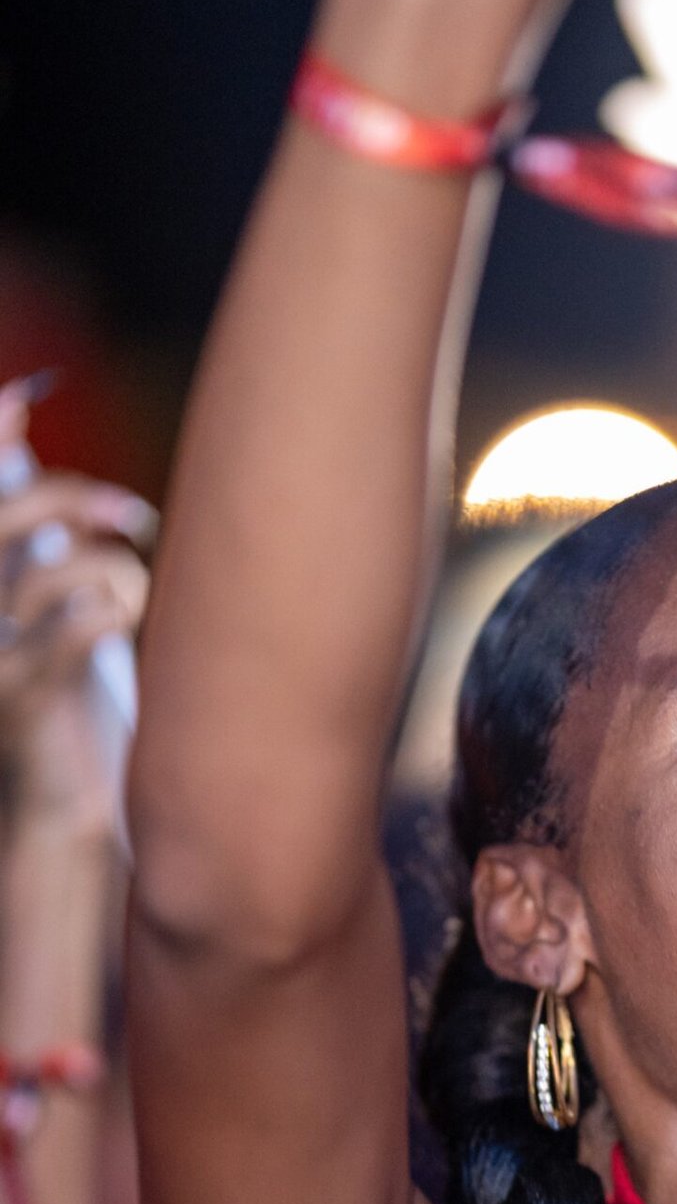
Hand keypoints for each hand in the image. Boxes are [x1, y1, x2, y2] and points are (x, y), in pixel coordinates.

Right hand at [0, 385, 152, 770]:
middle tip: (133, 514)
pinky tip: (125, 618)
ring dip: (108, 568)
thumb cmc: (66, 714)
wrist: (54, 809)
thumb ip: (52, 564)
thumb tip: (87, 504)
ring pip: (47, 571)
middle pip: (6, 518)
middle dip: (73, 499)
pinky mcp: (21, 698)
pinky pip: (72, 627)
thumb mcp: (52, 628)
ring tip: (136, 590)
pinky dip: (110, 610)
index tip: (22, 395)